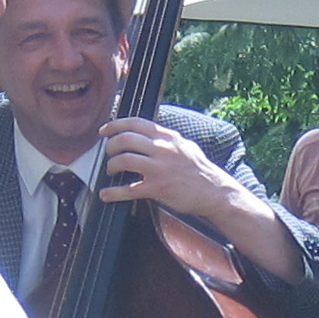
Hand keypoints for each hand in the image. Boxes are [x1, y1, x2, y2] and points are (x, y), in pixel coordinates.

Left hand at [95, 117, 303, 284]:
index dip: (115, 125)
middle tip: (108, 153)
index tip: (104, 131)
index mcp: (168, 137)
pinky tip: (105, 194)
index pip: (135, 123)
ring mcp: (159, 169)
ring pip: (123, 160)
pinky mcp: (157, 188)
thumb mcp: (185, 146)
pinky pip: (127, 189)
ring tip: (111, 172)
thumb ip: (167, 139)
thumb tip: (150, 134)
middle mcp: (162, 149)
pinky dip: (112, 192)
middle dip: (110, 147)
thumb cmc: (199, 171)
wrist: (214, 192)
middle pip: (125, 140)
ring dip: (111, 166)